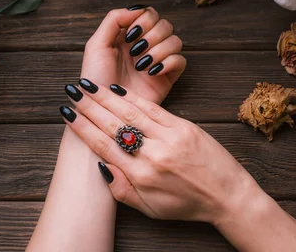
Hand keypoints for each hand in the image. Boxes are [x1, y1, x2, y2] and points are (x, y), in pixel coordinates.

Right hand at [60, 81, 262, 224]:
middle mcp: (152, 155)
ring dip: (106, 97)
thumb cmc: (186, 204)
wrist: (228, 196)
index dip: (82, 128)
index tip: (67, 113)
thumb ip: (121, 190)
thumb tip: (100, 166)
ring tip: (88, 85)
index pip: (103, 146)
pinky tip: (117, 90)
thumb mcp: (149, 209)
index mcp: (141, 176)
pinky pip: (153, 109)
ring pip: (130, 113)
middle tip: (72, 91)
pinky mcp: (184, 127)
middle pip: (113, 125)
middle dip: (89, 107)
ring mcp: (169, 138)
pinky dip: (133, 98)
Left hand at [80, 6, 185, 104]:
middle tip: (136, 51)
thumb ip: (114, 20)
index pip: (148, 13)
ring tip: (142, 64)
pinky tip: (152, 72)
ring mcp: (157, 61)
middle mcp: (145, 46)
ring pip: (175, 41)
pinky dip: (169, 63)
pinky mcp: (166, 78)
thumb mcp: (96, 45)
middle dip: (152, 35)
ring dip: (160, 49)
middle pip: (164, 24)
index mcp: (128, 35)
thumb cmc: (95, 78)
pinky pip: (181, 61)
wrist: (103, 108)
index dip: (144, 19)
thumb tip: (136, 10)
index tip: (131, 34)